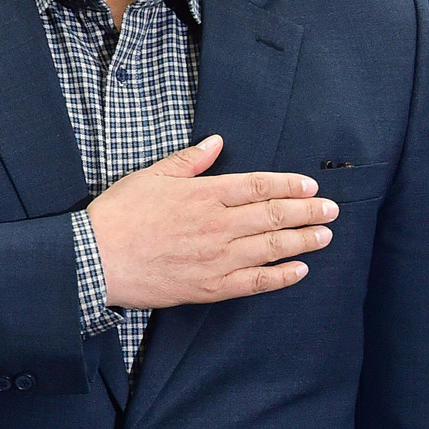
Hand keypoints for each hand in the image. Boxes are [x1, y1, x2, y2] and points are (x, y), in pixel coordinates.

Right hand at [87, 135, 336, 309]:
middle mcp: (218, 225)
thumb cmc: (119, 214)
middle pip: (274, 215)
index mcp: (203, 194)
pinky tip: (299, 270)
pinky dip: (282, 276)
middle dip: (307, 211)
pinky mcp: (211, 286)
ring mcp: (217, 258)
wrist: (97, 258)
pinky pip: (256, 281)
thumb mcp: (150, 177)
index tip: (310, 186)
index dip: (289, 185)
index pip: (259, 186)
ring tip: (325, 236)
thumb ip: (187, 161)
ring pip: (272, 247)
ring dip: (303, 240)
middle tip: (331, 210)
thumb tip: (216, 142)